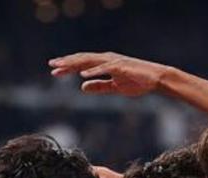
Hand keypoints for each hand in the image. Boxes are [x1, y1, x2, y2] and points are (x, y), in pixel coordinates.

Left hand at [49, 51, 170, 96]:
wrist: (156, 79)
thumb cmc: (137, 81)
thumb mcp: (115, 87)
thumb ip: (99, 86)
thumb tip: (82, 88)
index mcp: (104, 64)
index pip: (82, 64)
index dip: (68, 67)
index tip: (54, 71)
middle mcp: (106, 59)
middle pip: (82, 60)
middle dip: (66, 63)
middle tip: (51, 66)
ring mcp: (113, 62)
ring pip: (90, 61)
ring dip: (75, 64)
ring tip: (62, 68)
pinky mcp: (121, 67)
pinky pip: (104, 68)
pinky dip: (93, 70)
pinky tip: (83, 74)